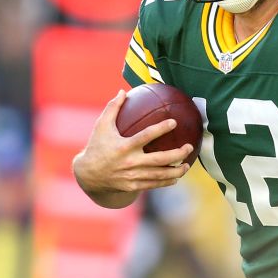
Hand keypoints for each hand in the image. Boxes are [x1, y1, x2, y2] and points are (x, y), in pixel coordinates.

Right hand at [72, 90, 193, 201]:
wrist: (88, 174)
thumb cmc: (97, 146)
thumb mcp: (101, 126)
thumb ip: (112, 108)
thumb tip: (122, 91)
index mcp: (123, 146)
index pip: (146, 136)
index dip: (161, 129)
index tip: (174, 122)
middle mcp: (129, 162)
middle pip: (159, 159)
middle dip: (177, 154)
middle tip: (189, 147)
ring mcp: (132, 176)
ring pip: (159, 175)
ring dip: (176, 171)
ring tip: (187, 165)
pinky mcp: (133, 186)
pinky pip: (153, 184)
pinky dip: (166, 181)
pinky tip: (176, 177)